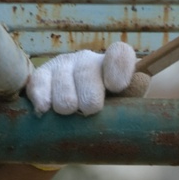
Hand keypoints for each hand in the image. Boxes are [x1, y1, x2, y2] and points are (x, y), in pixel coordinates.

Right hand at [25, 42, 144, 115]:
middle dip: (88, 101)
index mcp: (112, 68)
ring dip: (66, 108)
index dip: (118, 68)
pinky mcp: (41, 76)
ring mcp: (63, 66)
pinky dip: (42, 102)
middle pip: (87, 73)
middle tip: (88, 113)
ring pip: (63, 87)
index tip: (114, 87)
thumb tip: (140, 82)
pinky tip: (45, 111)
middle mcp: (88, 61)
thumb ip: (131, 98)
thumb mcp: (123, 110)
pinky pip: (38, 86)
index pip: (120, 55)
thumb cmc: (104, 118)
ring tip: (70, 115)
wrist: (74, 124)